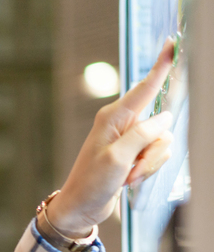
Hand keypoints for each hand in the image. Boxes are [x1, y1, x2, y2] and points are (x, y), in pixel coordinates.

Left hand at [47, 37, 176, 236]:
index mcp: (113, 117)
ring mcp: (129, 139)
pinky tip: (129, 180)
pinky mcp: (133, 153)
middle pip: (161, 125)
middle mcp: (122, 123)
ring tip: (127, 177)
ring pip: (162, 143)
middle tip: (132, 169)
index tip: (171, 44)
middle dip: (153, 152)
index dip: (160, 66)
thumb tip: (164, 117)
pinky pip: (156, 156)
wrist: (81, 207)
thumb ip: (143, 135)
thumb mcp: (118, 158)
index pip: (144, 88)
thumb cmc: (91, 183)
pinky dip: (146, 170)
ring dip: (149, 164)